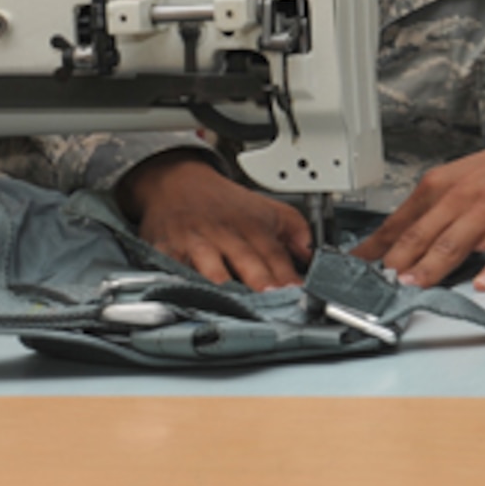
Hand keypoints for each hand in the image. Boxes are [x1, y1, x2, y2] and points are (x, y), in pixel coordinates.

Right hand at [117, 154, 310, 289]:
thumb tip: (317, 259)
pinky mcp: (168, 251)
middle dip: (259, 280)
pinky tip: (191, 298)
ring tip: (233, 304)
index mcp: (251, 225)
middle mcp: (224, 234)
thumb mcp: (267, 208)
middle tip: (272, 299)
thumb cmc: (224, 204)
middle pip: (245, 259)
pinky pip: (174, 270)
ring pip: (209, 266)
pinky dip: (182, 284)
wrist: (176, 181)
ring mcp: (195, 243)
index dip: (288, 275)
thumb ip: (297, 232)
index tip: (300, 294)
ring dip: (222, 285)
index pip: (275, 254)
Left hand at [351, 132, 484, 290]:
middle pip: (418, 234)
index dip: (374, 248)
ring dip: (430, 266)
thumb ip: (433, 210)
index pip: (397, 222)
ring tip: (414, 285)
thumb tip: (402, 241)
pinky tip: (484, 284)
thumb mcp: (461, 182)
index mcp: (438, 186)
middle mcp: (458, 197)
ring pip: (452, 243)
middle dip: (394, 261)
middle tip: (377, 284)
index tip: (354, 267)